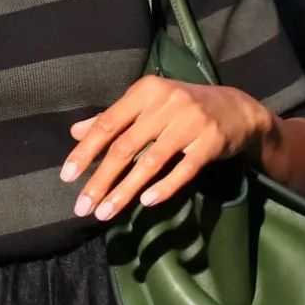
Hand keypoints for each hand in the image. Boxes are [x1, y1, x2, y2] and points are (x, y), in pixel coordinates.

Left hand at [61, 77, 278, 222]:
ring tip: (105, 213)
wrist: (237, 109)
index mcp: (147, 91)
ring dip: (124, 192)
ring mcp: (191, 123)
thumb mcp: (148, 105)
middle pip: (125, 148)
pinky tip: (145, 203)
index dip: (85, 152)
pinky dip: (164, 187)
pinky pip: (183, 170)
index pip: (108, 124)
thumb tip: (74, 132)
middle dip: (100, 180)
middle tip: (82, 207)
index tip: (67, 177)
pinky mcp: (210, 143)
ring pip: (150, 163)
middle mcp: (168, 104)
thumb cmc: (183, 108)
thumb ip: (112, 118)